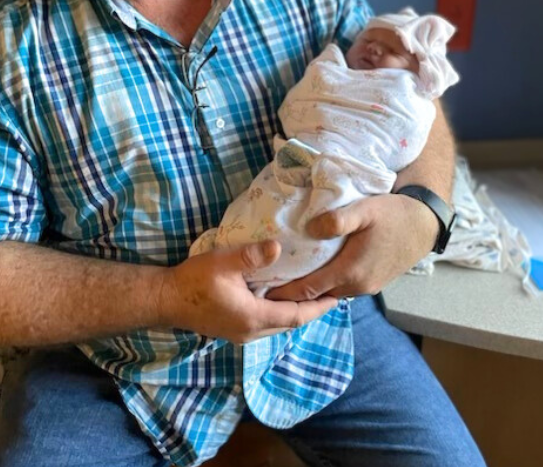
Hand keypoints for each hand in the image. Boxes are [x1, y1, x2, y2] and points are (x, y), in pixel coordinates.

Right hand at [156, 240, 337, 342]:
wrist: (165, 300)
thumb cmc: (193, 281)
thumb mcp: (223, 263)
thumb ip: (251, 257)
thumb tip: (278, 248)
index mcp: (253, 318)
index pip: (295, 316)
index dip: (318, 307)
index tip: (338, 297)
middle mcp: (251, 331)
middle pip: (290, 324)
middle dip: (311, 310)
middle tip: (329, 292)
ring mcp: (241, 333)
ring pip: (278, 325)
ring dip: (295, 311)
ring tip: (310, 293)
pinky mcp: (233, 328)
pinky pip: (266, 322)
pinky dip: (279, 311)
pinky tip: (281, 296)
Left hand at [267, 193, 438, 301]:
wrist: (425, 224)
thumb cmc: (394, 214)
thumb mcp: (365, 210)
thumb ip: (338, 220)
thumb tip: (311, 229)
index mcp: (350, 271)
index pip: (308, 289)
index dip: (283, 292)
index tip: (260, 289)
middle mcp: (357, 286)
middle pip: (316, 295)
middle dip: (292, 293)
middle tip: (266, 284)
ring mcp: (367, 287)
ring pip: (330, 292)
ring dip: (309, 290)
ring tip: (286, 279)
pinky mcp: (373, 282)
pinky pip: (342, 288)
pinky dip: (325, 284)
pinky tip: (316, 272)